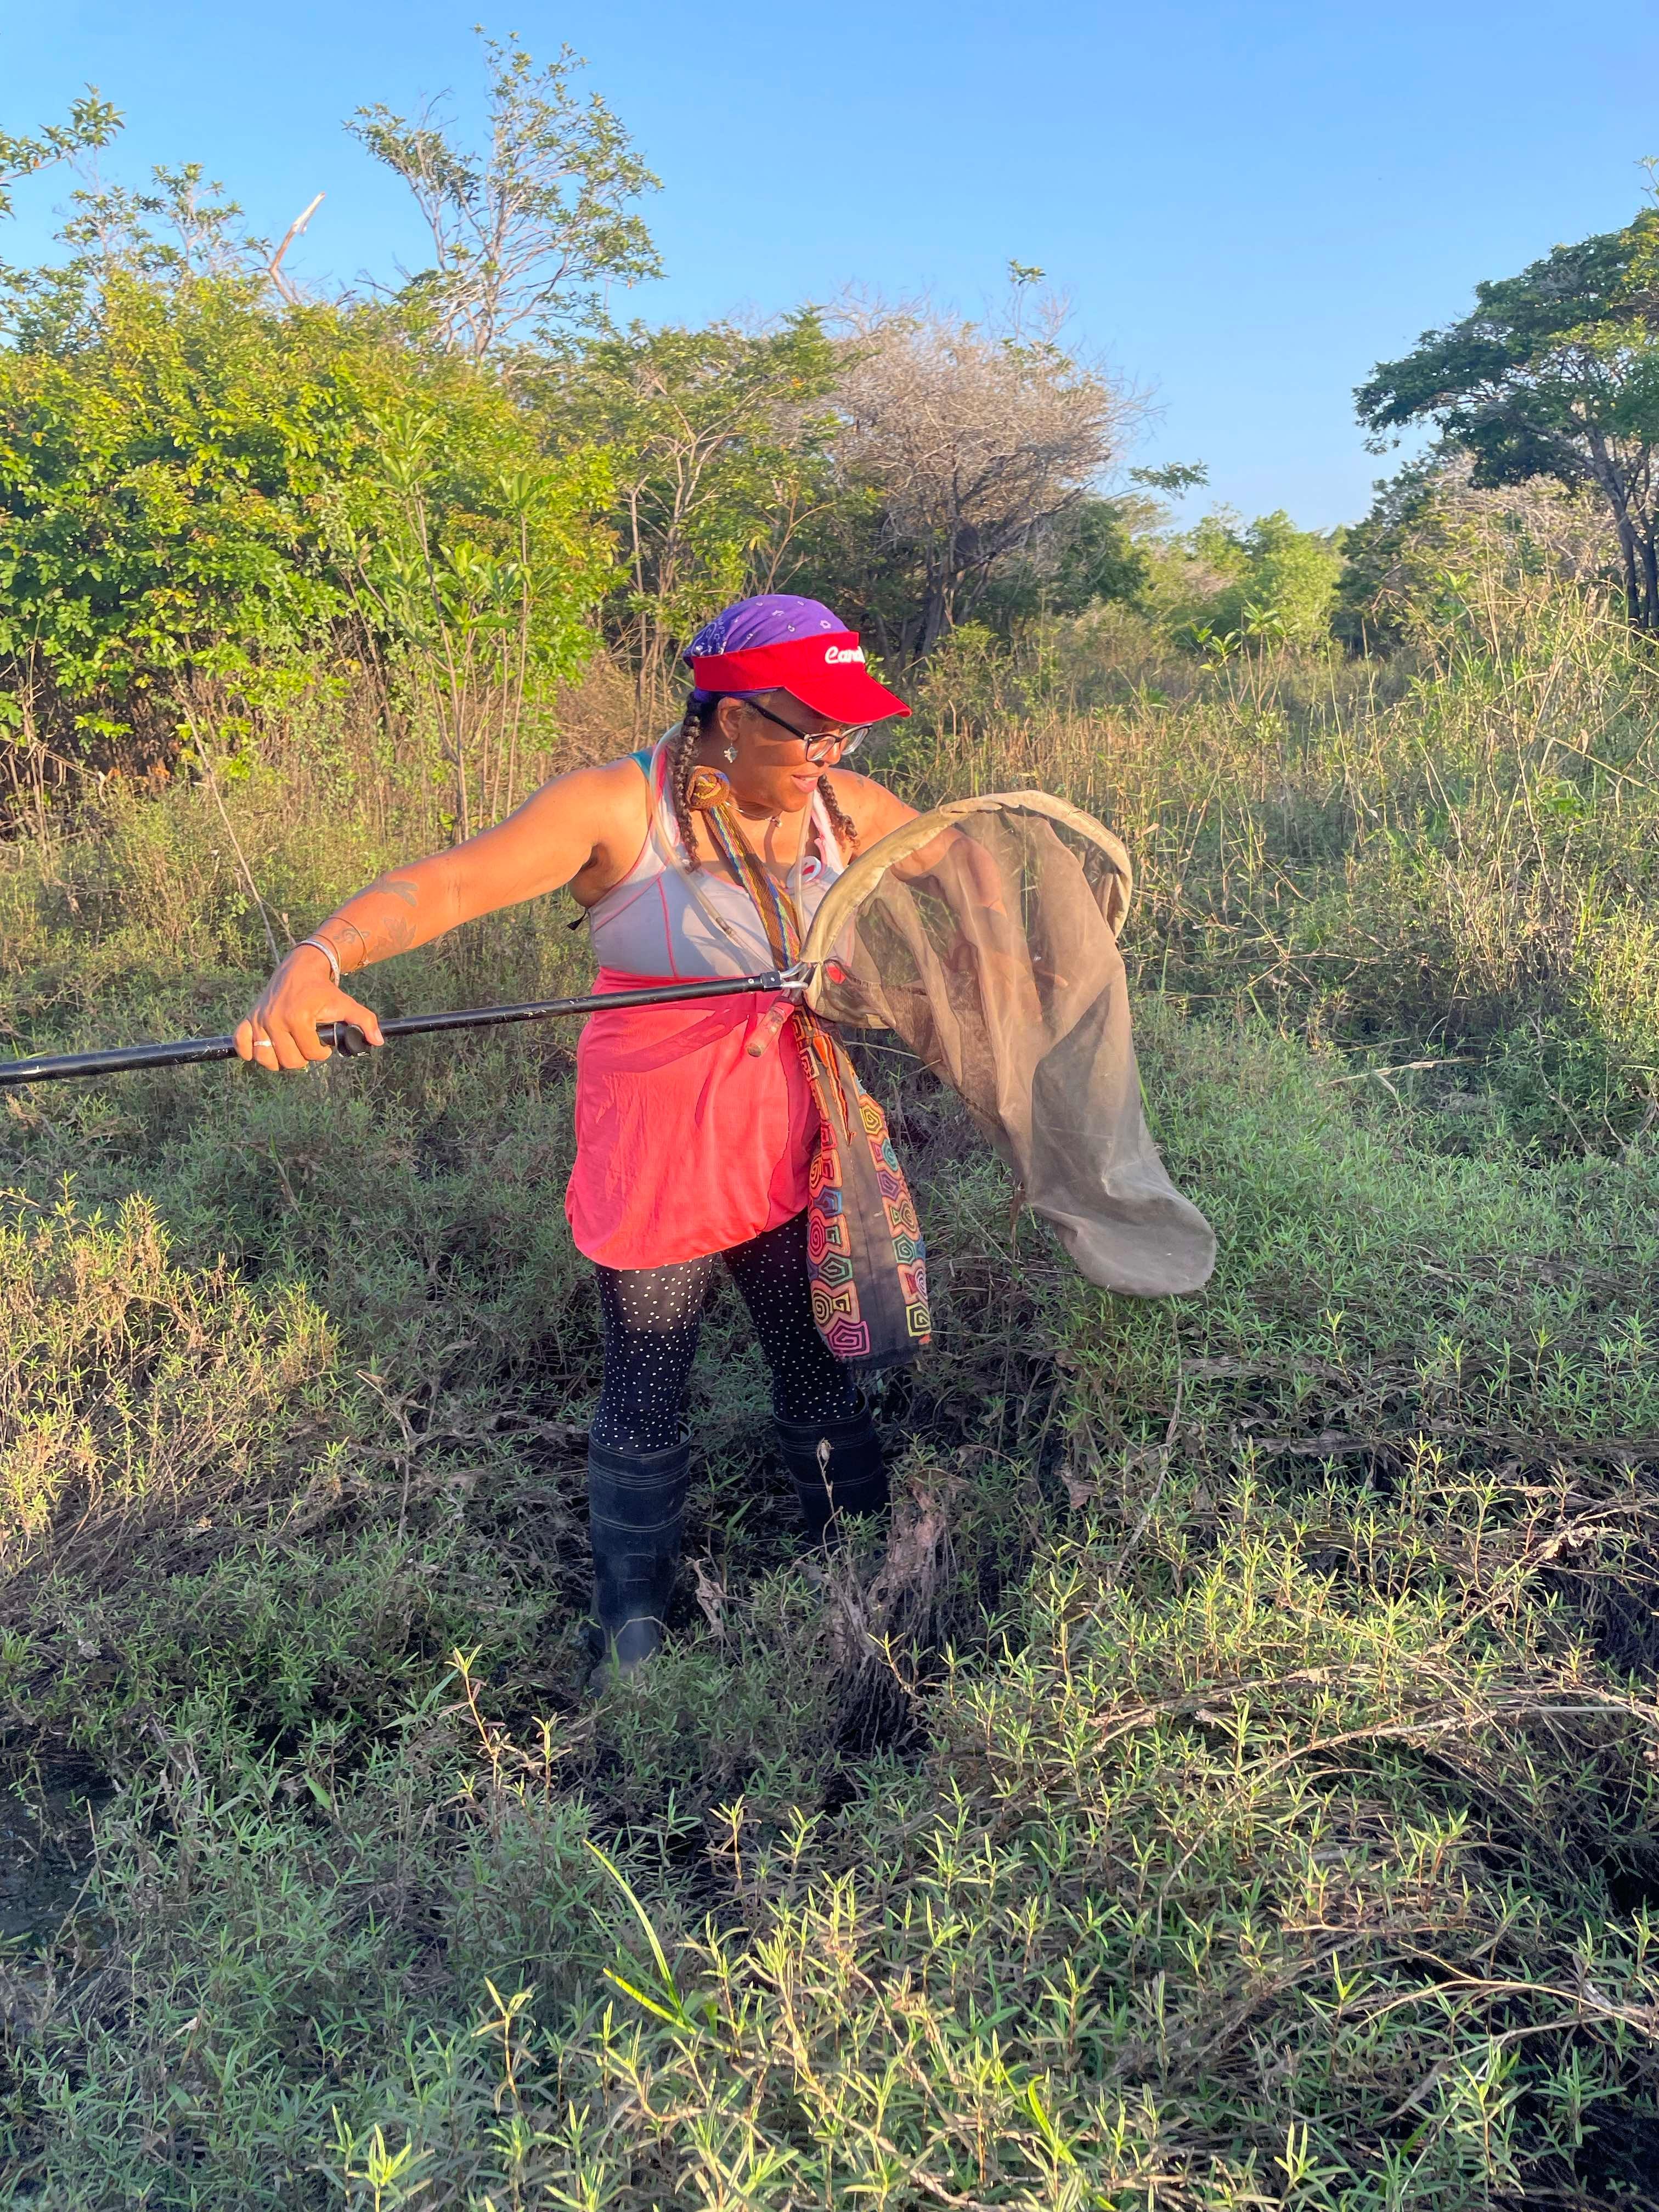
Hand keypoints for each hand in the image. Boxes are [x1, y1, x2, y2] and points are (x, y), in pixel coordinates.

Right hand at [234, 945, 385, 1071]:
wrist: (300, 968)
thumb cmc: (323, 989)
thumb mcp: (345, 1003)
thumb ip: (363, 1021)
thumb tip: (377, 1041)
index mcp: (298, 1017)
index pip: (309, 1054)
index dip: (321, 1053)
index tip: (323, 1045)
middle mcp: (275, 1019)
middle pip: (288, 1060)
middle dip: (301, 1058)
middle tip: (307, 1046)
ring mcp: (260, 1019)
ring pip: (265, 1058)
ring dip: (278, 1059)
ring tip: (289, 1048)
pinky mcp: (249, 1018)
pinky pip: (242, 1043)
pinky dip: (249, 1050)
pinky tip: (263, 1047)